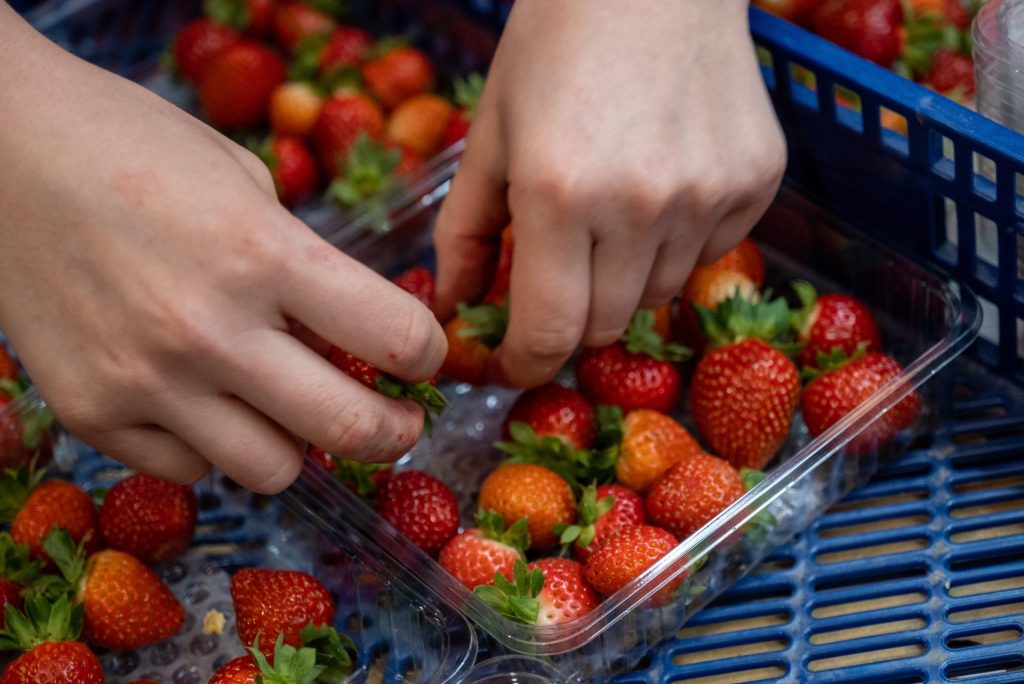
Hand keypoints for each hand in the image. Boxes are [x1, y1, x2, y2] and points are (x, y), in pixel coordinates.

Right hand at [0, 6, 445, 492]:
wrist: (0, 149)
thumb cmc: (133, 146)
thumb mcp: (244, 182)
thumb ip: (303, 263)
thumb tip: (351, 332)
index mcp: (264, 253)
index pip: (396, 337)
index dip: (428, 354)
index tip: (423, 357)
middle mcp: (210, 329)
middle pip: (349, 429)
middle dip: (394, 430)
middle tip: (396, 420)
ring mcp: (145, 381)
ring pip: (272, 471)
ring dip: (299, 445)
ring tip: (289, 410)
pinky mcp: (90, 412)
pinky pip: (189, 469)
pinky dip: (212, 447)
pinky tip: (204, 403)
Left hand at [433, 0, 785, 386]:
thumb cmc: (553, 44)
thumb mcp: (490, 133)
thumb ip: (464, 232)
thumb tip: (453, 307)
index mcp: (558, 194)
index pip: (549, 333)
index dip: (525, 364)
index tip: (516, 365)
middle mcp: (640, 206)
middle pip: (605, 327)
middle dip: (572, 317)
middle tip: (559, 270)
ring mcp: (708, 196)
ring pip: (658, 296)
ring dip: (625, 279)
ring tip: (612, 209)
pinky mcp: (757, 183)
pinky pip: (709, 255)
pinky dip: (677, 243)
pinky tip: (663, 183)